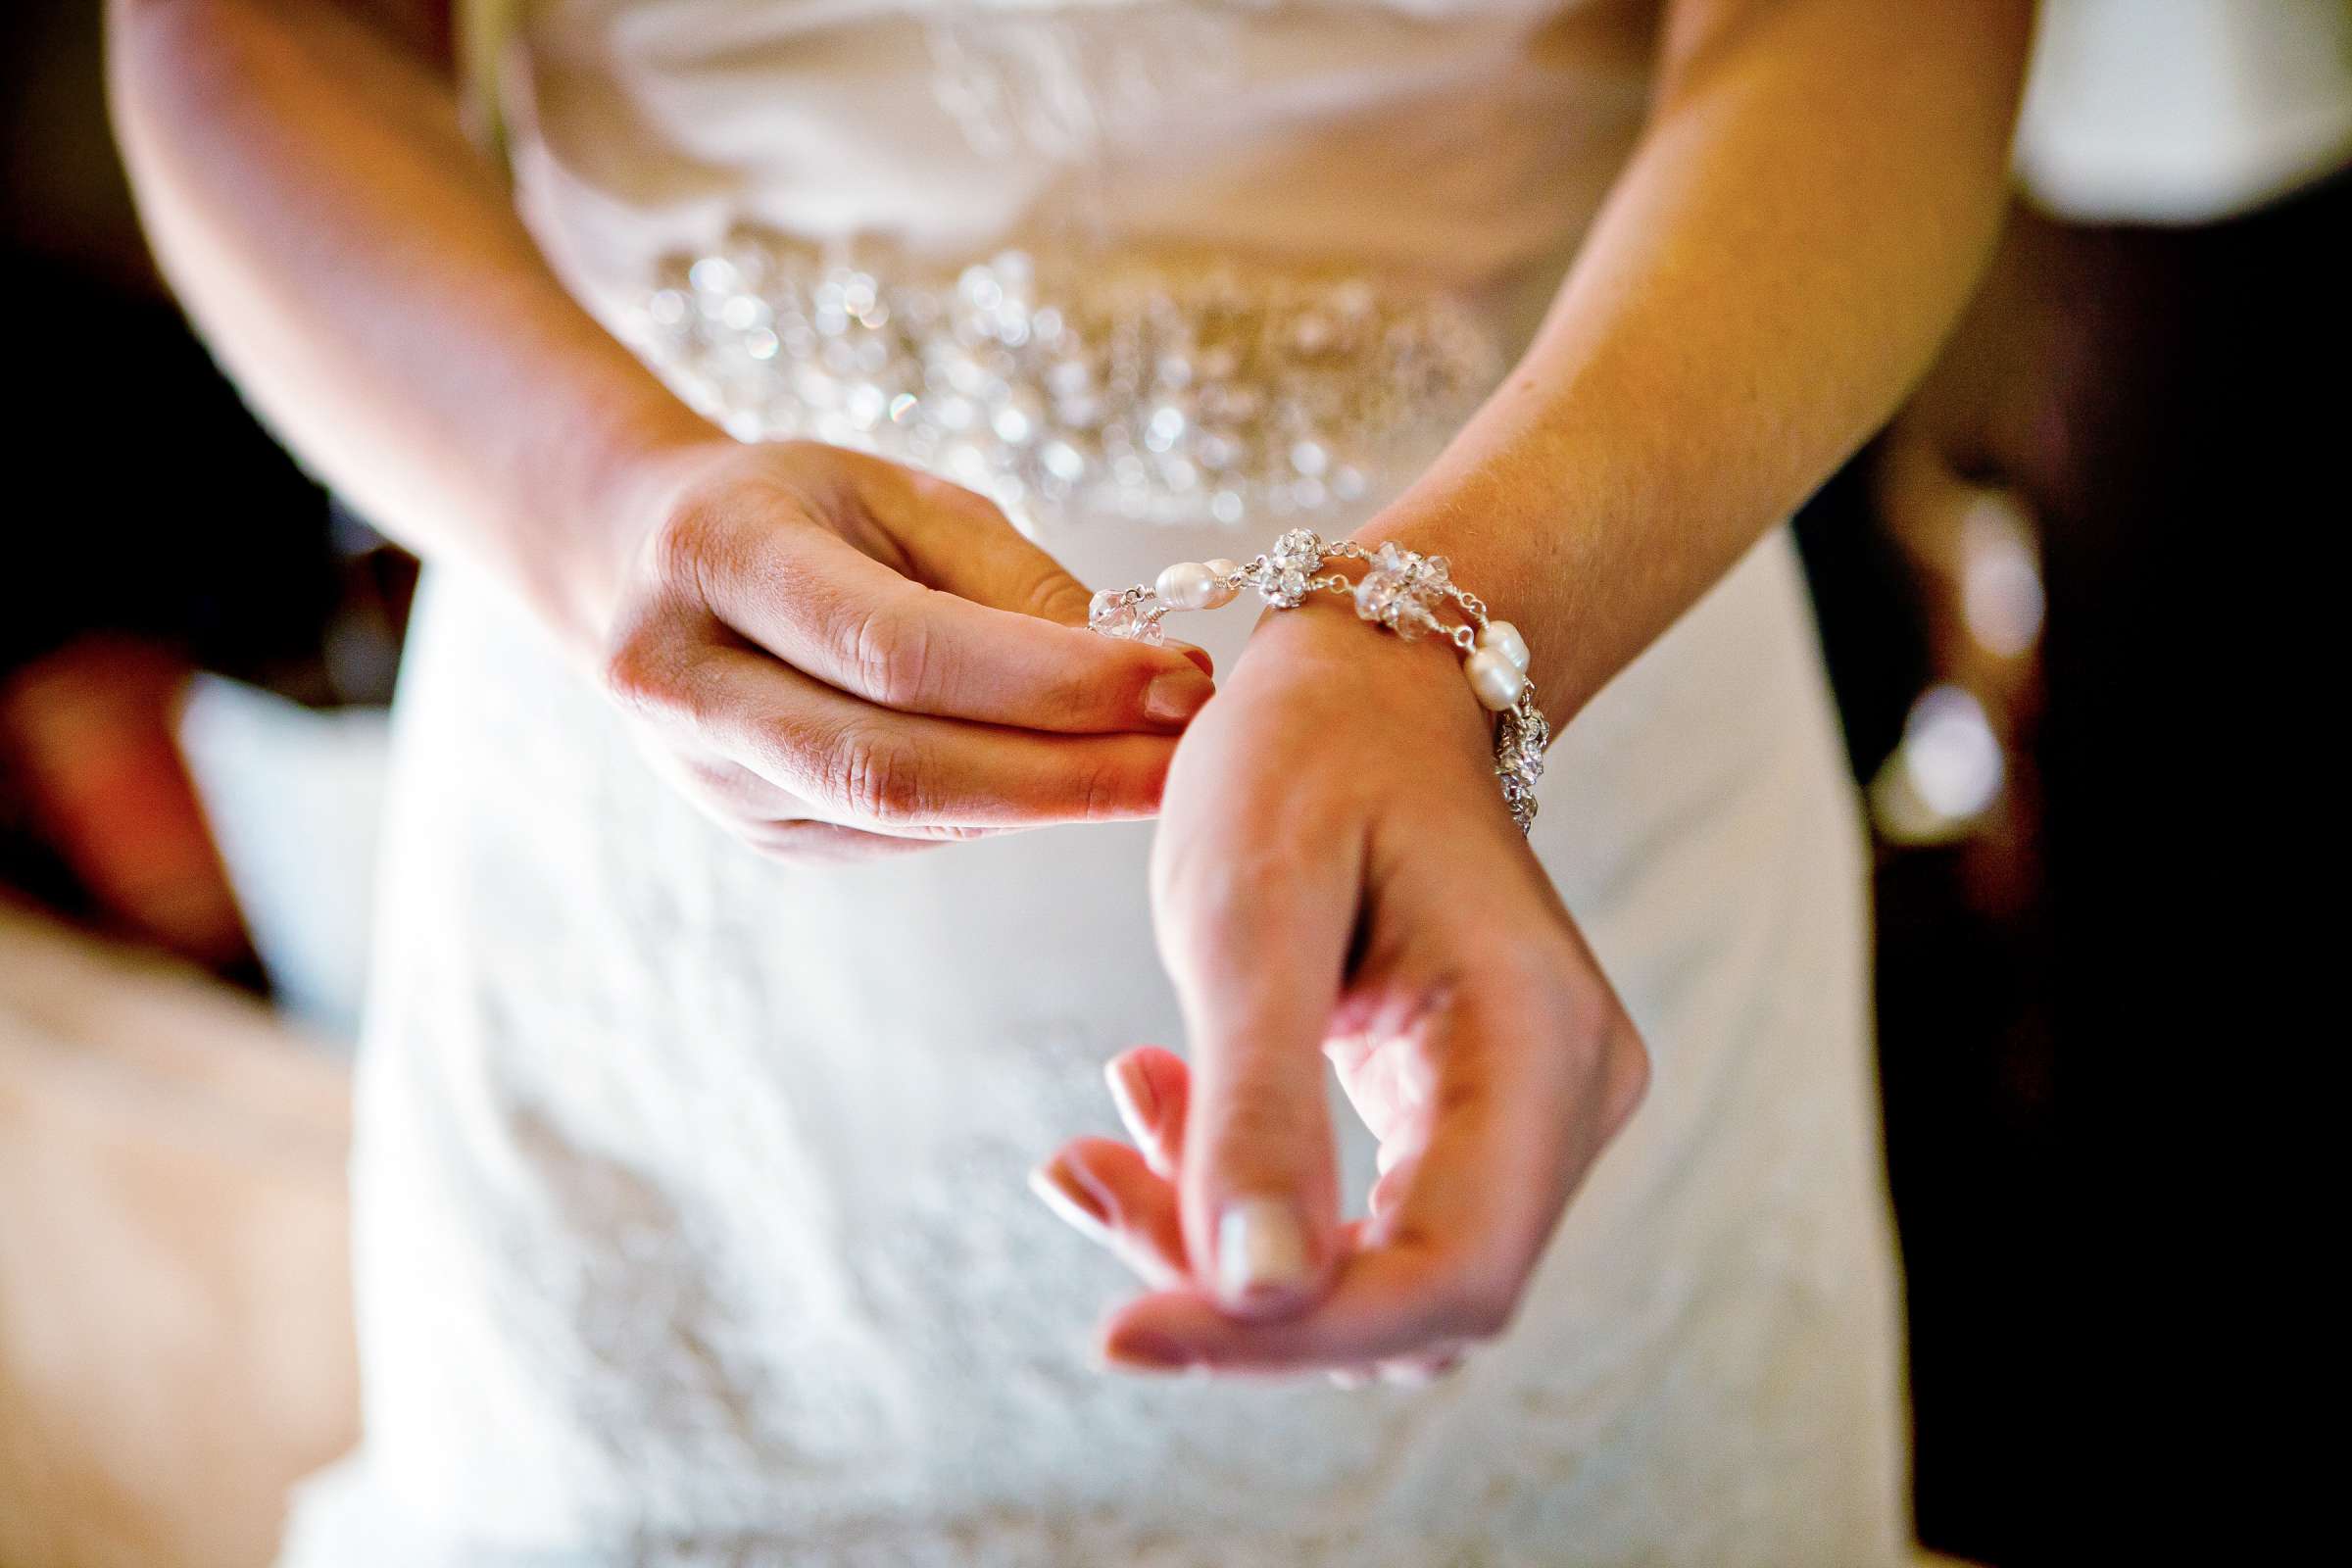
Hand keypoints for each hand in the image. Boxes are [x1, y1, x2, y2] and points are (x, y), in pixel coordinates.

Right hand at [589, 438, 1215, 858]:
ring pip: (907, 817)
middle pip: (898, 765)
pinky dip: (1003, 809)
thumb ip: (1017, 586)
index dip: (1048, 682)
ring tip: (1163, 760)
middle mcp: (683, 679)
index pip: (900, 649)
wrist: (655, 561)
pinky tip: (1069, 773)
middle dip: (1067, 772)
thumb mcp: (906, 497)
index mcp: (712, 555)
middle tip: (1194, 759)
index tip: (1178, 681)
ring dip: (1052, 798)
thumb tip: (1156, 680)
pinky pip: (906, 836)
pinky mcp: (760, 833)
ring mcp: (711, 776)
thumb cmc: (809, 510)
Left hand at [1030, 600, 1647, 1377]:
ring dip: (1221, 1243)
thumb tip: (1256, 1293)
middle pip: (1410, 1295)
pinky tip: (1159, 1104)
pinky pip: (1357, 1218)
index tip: (1121, 1331)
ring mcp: (1526, 1113)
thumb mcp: (1252, 908)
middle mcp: (1565, 1096)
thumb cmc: (1311, 758)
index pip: (1447, 1276)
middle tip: (1084, 1182)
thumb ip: (1259, 1104)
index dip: (1286, 1336)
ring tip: (1103, 1143)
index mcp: (1539, 1041)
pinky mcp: (1466, 1116)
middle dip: (1233, 1288)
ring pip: (1371, 1273)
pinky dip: (1243, 1195)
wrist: (1366, 683)